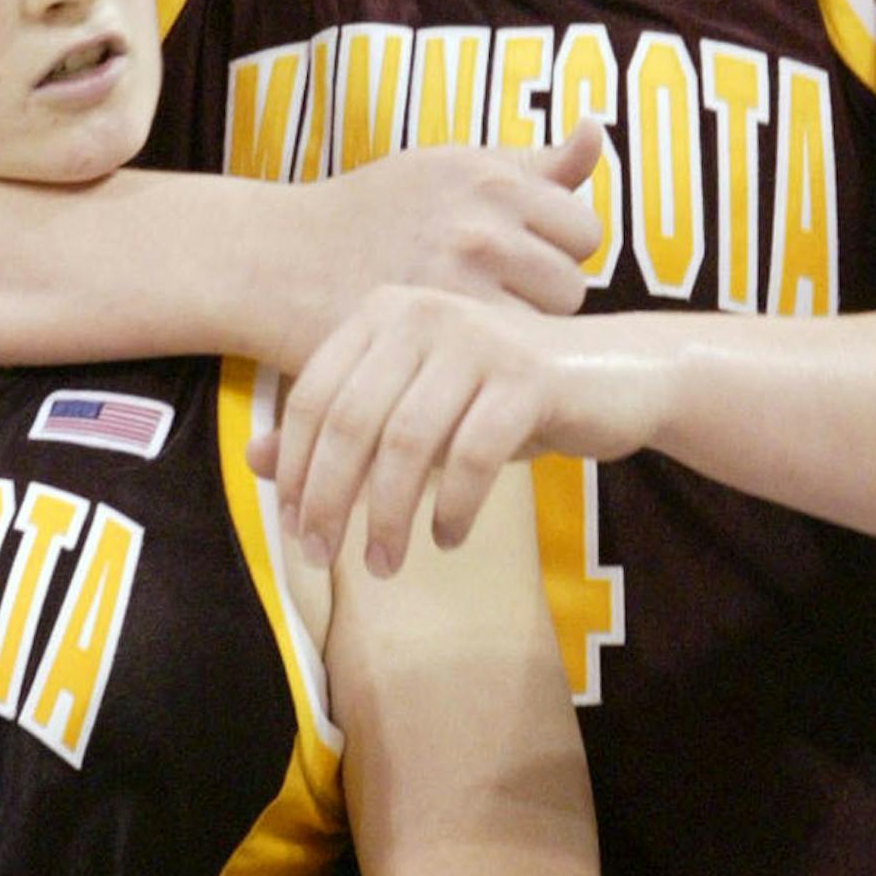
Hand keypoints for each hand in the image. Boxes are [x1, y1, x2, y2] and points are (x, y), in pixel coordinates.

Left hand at [255, 287, 662, 572]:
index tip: (296, 531)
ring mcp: (478, 340)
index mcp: (385, 312)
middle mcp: (425, 312)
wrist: (617, 376)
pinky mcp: (529, 377)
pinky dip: (451, 507)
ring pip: (406, 443)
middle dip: (330, 499)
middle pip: (351, 422)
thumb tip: (257, 461)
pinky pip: (471, 456)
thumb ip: (340, 428)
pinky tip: (447, 539)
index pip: (313, 396)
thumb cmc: (500, 398)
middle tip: (324, 557)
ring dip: (386, 516)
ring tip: (383, 564)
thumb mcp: (416, 410)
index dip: (297, 470)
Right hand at [290, 120, 604, 353]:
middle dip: (539, 297)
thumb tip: (594, 129)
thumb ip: (532, 164)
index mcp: (489, 176)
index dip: (553, 251)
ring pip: (544, 328)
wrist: (275, 260)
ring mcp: (459, 281)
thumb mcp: (449, 169)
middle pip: (572, 285)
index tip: (512, 264)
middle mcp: (480, 223)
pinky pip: (503, 361)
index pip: (582, 231)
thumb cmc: (370, 214)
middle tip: (488, 300)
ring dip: (518, 334)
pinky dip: (486, 366)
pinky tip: (454, 357)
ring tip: (472, 328)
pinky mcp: (434, 336)